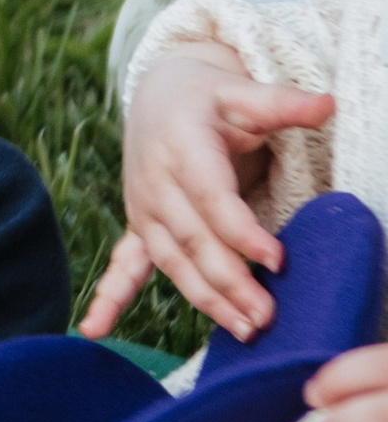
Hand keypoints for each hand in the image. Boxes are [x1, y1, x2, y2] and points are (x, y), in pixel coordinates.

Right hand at [79, 47, 331, 343]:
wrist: (159, 95)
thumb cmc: (210, 99)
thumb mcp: (244, 93)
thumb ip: (283, 103)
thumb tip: (328, 105)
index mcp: (182, 146)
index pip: (213, 198)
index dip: (242, 232)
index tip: (278, 260)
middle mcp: (156, 181)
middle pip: (193, 239)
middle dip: (229, 281)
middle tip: (267, 315)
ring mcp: (144, 207)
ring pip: (173, 261)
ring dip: (205, 298)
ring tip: (243, 329)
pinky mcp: (139, 226)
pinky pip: (123, 265)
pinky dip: (110, 297)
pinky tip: (92, 329)